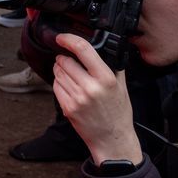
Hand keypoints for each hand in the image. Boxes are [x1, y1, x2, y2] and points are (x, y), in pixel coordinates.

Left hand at [52, 33, 142, 165]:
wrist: (112, 140)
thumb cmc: (117, 113)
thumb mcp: (121, 87)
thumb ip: (112, 66)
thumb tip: (104, 48)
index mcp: (106, 79)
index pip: (83, 49)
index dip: (69, 39)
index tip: (61, 37)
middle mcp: (91, 88)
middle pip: (65, 61)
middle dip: (64, 58)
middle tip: (69, 62)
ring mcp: (77, 99)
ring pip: (58, 73)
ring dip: (60, 71)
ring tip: (71, 76)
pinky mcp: (68, 108)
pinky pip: (55, 87)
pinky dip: (59, 83)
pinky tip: (69, 88)